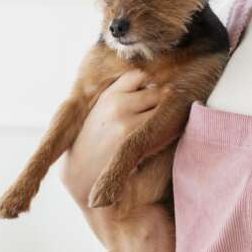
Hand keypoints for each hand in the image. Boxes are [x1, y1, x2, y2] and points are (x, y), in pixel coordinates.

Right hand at [60, 69, 161, 242]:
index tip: (152, 93)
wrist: (82, 175)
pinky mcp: (134, 140)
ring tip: (165, 124)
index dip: (149, 83)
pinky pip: (162, 128)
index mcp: (108, 95)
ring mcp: (126, 122)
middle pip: (155, 91)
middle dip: (161, 100)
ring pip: (161, 108)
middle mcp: (116, 104)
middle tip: (165, 110)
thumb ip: (122, 94)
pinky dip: (168, 130)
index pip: (139, 75)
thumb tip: (156, 83)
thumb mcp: (101, 111)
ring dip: (167, 115)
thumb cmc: (95, 141)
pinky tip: (167, 134)